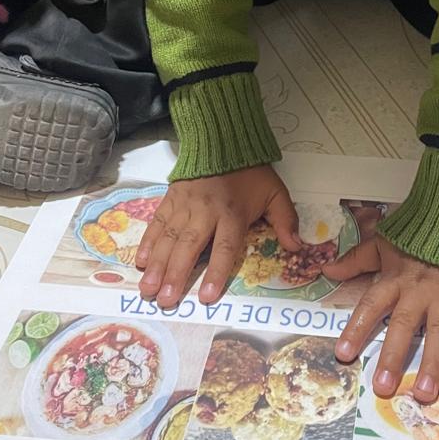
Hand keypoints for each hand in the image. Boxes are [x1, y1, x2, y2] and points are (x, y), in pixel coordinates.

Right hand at [135, 165, 300, 307]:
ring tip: (148, 289)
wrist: (223, 139)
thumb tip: (297, 248)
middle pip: (189, 247)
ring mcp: (185, 205)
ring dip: (158, 265)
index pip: (225, 248)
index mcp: (233, 214)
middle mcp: (205, 212)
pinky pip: (158, 222)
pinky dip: (148, 242)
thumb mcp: (275, 193)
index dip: (215, 273)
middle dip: (176, 275)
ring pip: (169, 238)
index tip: (206, 297)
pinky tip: (141, 261)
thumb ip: (286, 220)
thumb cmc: (250, 172)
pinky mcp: (171, 198)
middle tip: (165, 300)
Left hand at [324, 236, 438, 402]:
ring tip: (425, 394)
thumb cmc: (419, 231)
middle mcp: (419, 292)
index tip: (344, 355)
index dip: (356, 329)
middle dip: (393, 358)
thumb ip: (356, 260)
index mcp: (395, 279)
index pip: (371, 305)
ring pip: (438, 334)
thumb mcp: (383, 241)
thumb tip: (327, 271)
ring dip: (432, 364)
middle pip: (403, 327)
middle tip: (384, 388)